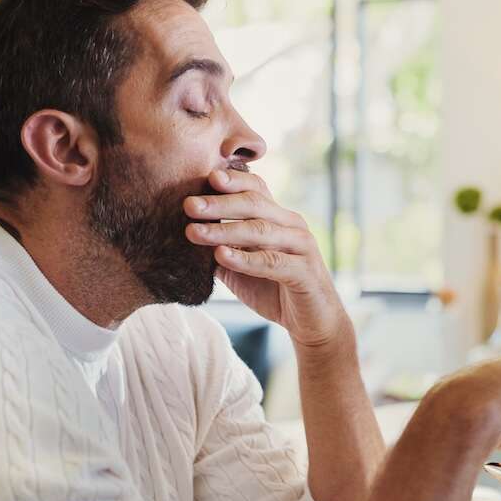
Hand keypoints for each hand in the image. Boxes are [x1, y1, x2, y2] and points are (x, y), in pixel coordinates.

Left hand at [184, 169, 349, 348]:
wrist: (313, 322)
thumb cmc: (275, 290)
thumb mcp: (242, 266)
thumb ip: (221, 248)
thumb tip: (187, 233)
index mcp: (279, 218)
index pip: (256, 189)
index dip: (231, 181)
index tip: (203, 178)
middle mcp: (292, 225)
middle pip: (255, 204)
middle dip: (219, 203)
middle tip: (188, 205)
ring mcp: (302, 247)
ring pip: (261, 230)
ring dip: (224, 230)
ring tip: (194, 232)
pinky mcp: (305, 272)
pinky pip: (272, 262)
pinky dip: (245, 259)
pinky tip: (221, 256)